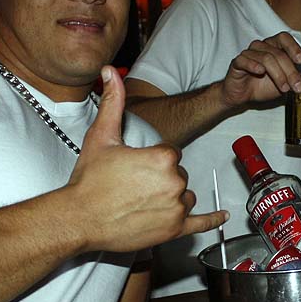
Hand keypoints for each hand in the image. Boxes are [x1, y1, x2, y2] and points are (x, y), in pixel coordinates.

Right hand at [69, 67, 227, 251]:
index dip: (153, 160)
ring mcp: (176, 209)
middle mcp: (175, 182)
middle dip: (161, 180)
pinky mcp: (174, 230)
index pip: (171, 155)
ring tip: (144, 202)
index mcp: (164, 157)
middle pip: (179, 176)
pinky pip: (201, 223)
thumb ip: (113, 102)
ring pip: (185, 197)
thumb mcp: (102, 136)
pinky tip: (221, 217)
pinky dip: (212, 220)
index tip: (133, 169)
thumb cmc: (89, 180)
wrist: (79, 218)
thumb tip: (110, 72)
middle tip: (133, 187)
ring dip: (172, 198)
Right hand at [220, 32, 300, 107]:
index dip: (293, 47)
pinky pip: (245, 60)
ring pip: (265, 58)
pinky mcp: (237, 62)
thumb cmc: (264, 86)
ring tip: (284, 88)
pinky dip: (253, 65)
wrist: (243, 96)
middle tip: (297, 86)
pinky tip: (260, 72)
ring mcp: (249, 53)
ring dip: (277, 74)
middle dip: (290, 71)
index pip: (284, 38)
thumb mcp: (288, 84)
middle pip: (278, 53)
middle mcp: (261, 46)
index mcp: (274, 47)